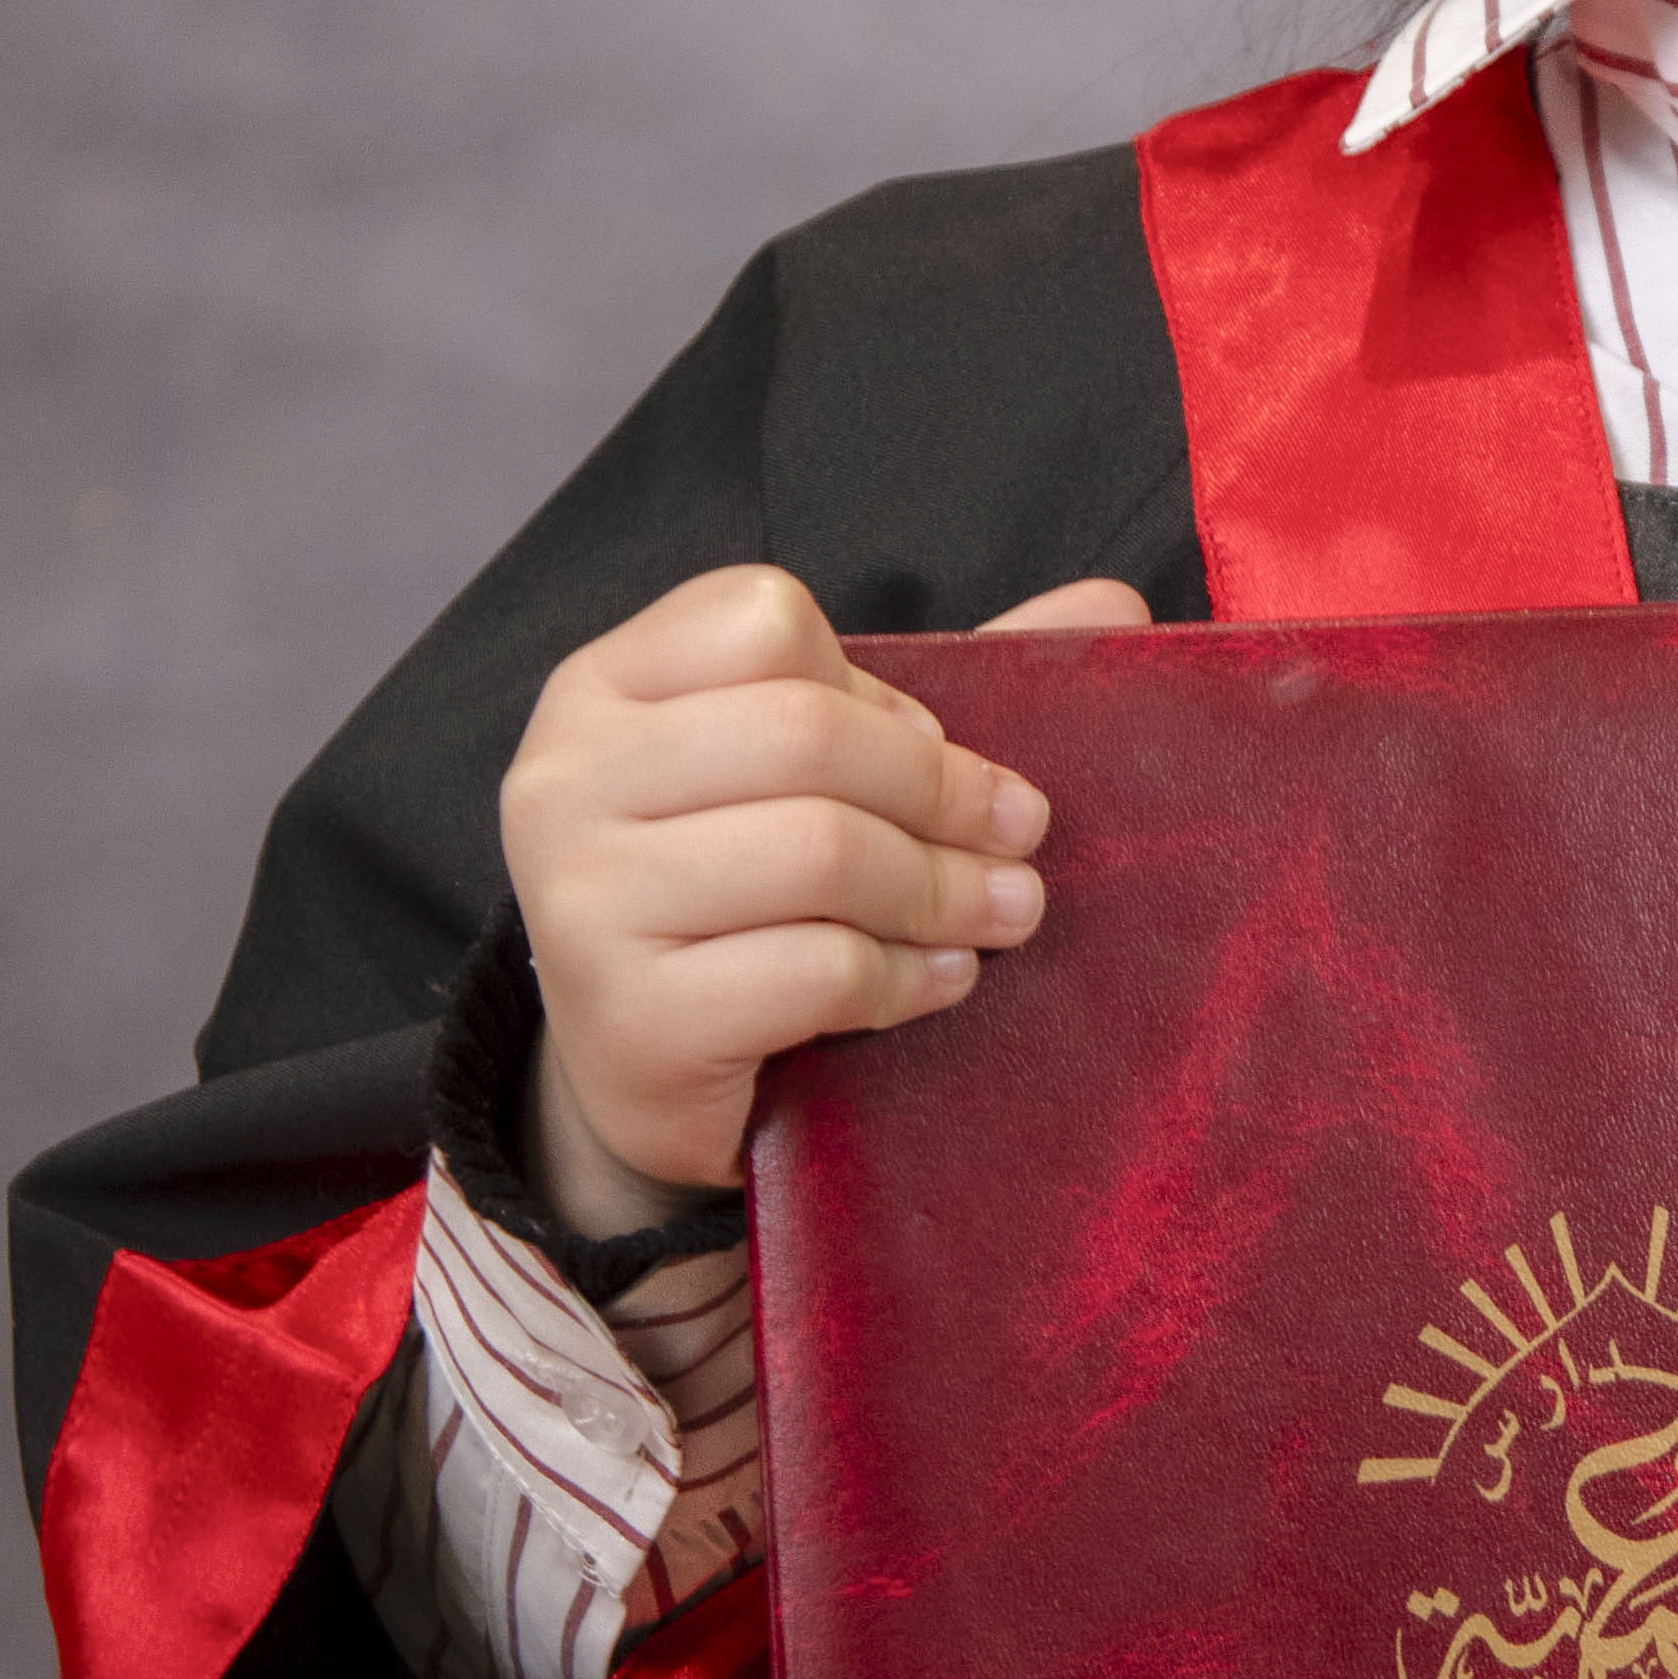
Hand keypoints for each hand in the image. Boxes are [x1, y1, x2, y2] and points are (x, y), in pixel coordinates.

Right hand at [498, 564, 1146, 1228]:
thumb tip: (1114, 607)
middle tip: (1023, 840)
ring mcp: (580, 900)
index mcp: (604, 686)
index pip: (761, 620)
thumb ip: (946, 685)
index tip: (933, 753)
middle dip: (946, 793)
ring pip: (816, 852)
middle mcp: (562, 778)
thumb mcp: (821, 776)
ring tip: (1003, 915)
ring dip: (944, 890)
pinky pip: (810, 968)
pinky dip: (902, 976)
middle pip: (805, 732)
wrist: (644, 1071)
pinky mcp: (627, 1017)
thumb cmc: (741, 896)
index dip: (878, 690)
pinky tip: (936, 982)